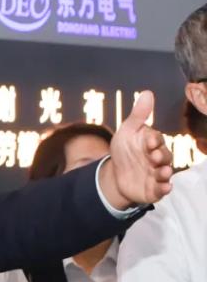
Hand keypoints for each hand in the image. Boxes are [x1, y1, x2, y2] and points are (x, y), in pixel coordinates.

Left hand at [101, 90, 172, 207]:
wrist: (115, 175)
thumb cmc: (124, 150)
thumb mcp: (127, 132)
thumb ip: (138, 115)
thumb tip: (147, 92)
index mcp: (152, 143)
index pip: (156, 139)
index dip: (153, 140)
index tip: (148, 140)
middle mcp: (158, 158)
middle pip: (164, 156)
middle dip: (161, 156)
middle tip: (154, 156)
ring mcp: (157, 174)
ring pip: (165, 173)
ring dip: (165, 172)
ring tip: (163, 172)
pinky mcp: (154, 189)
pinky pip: (162, 189)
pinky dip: (164, 189)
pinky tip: (165, 188)